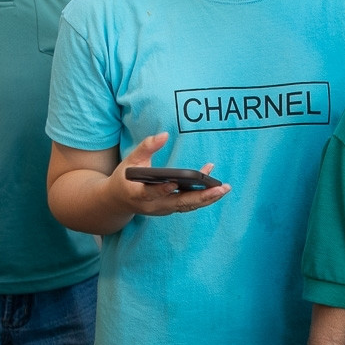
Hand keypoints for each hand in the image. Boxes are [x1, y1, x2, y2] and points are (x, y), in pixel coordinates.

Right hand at [106, 132, 228, 218]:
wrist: (119, 201)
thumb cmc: (125, 177)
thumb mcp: (131, 160)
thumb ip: (146, 147)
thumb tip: (164, 135)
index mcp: (137, 194)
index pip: (150, 193)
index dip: (162, 190)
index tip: (174, 183)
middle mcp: (152, 205)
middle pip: (178, 203)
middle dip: (201, 197)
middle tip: (219, 189)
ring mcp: (163, 209)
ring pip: (187, 205)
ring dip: (207, 198)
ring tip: (224, 188)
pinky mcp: (170, 208)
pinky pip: (189, 202)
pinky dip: (203, 195)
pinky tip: (215, 183)